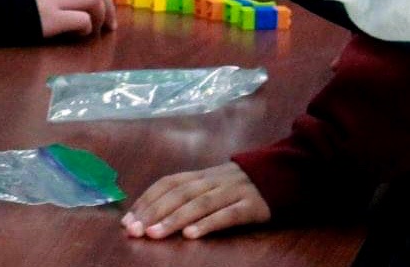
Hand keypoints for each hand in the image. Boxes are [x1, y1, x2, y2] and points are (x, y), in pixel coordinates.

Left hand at [121, 162, 269, 239]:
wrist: (282, 175)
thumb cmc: (239, 186)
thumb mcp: (212, 185)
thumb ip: (187, 195)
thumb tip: (150, 213)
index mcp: (201, 175)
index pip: (168, 184)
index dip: (146, 200)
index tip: (127, 220)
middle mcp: (213, 180)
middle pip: (179, 193)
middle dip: (154, 212)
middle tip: (135, 231)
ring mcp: (233, 191)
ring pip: (199, 203)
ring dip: (174, 219)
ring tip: (155, 234)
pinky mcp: (251, 205)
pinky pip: (227, 215)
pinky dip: (208, 224)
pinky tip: (192, 235)